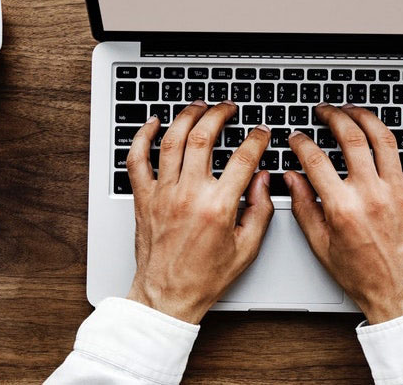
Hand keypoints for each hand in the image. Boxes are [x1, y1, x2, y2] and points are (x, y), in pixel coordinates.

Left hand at [124, 100, 274, 323]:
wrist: (167, 295)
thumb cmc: (204, 277)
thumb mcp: (247, 248)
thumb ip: (261, 210)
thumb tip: (265, 180)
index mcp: (218, 206)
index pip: (243, 158)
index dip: (256, 138)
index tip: (260, 132)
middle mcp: (189, 194)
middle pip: (204, 137)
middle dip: (219, 114)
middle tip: (228, 108)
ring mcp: (163, 193)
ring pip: (172, 140)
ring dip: (187, 116)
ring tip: (199, 106)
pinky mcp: (143, 198)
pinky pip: (137, 159)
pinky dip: (143, 136)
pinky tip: (154, 123)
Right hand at [285, 102, 402, 323]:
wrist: (399, 292)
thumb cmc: (362, 274)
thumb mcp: (320, 244)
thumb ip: (303, 206)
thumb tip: (290, 178)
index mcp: (343, 207)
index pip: (315, 159)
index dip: (301, 142)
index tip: (297, 137)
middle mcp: (372, 194)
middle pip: (350, 138)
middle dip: (333, 116)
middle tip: (325, 111)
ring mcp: (399, 190)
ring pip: (383, 138)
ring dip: (366, 116)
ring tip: (353, 109)